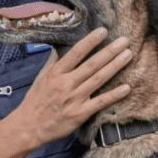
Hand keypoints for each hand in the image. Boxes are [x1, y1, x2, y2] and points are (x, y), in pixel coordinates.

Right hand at [14, 27, 132, 147]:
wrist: (30, 127)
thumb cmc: (35, 100)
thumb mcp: (41, 77)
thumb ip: (54, 61)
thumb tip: (61, 45)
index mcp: (56, 73)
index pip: (76, 53)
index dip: (90, 41)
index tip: (103, 31)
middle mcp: (66, 84)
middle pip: (92, 65)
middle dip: (110, 51)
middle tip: (124, 40)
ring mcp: (74, 99)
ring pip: (98, 79)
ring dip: (115, 66)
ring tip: (128, 55)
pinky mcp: (80, 114)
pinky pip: (100, 102)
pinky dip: (114, 95)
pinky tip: (127, 87)